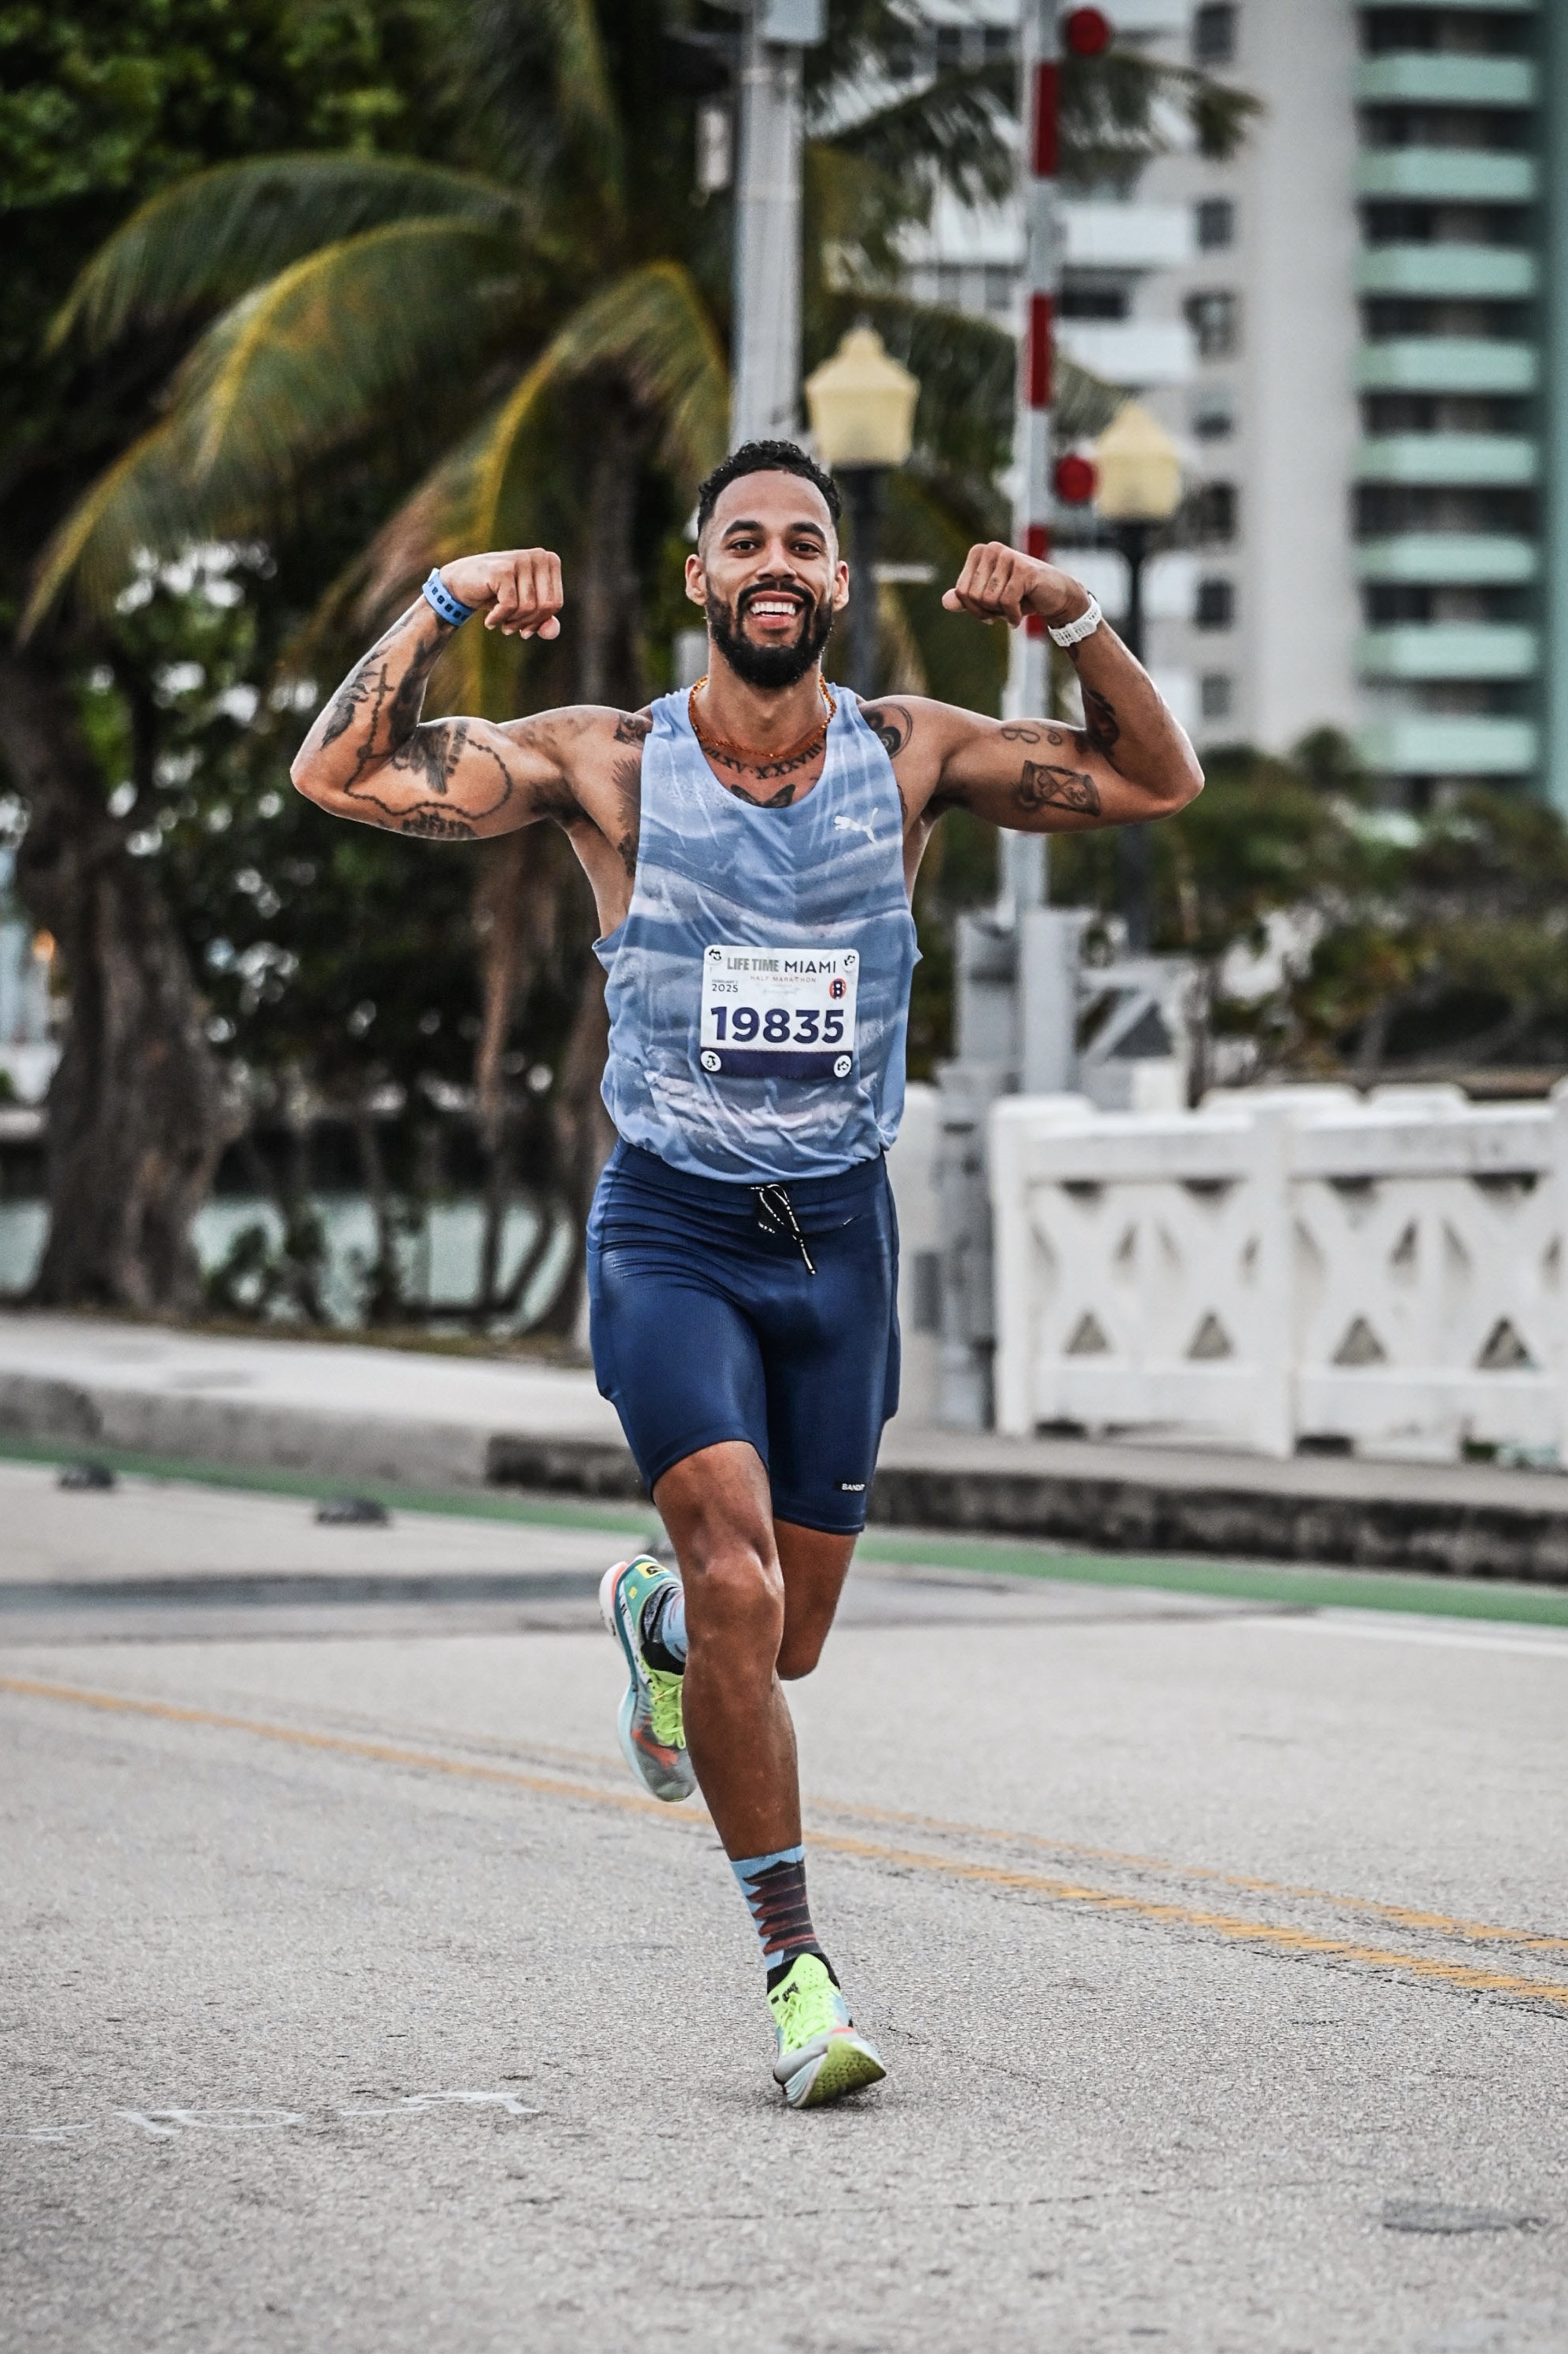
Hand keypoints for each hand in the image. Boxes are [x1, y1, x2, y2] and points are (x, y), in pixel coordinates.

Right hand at [439, 549, 563, 637]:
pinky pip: (510, 605)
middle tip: (510, 628)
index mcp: (549, 560)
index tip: (525, 627)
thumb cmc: (496, 595)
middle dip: (527, 623)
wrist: (461, 583)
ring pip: (528, 607)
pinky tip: (490, 621)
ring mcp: (521, 560)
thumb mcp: (524, 610)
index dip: (540, 621)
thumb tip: (552, 633)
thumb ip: (544, 622)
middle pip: (545, 606)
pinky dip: (499, 618)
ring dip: (512, 622)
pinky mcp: (503, 569)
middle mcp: (538, 555)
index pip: (556, 603)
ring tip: (501, 623)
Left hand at [942, 543, 1088, 630]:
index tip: (989, 611)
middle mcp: (992, 549)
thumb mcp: (989, 599)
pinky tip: (1020, 616)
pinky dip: (1013, 616)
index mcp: (979, 553)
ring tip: (1015, 608)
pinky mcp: (1024, 569)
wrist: (1055, 597)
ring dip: (1002, 613)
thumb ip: (966, 599)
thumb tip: (945, 602)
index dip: (973, 609)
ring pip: (989, 600)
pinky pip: (1007, 602)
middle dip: (988, 611)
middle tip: (1005, 609)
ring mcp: (1009, 556)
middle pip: (974, 596)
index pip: (961, 591)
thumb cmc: (1021, 596)